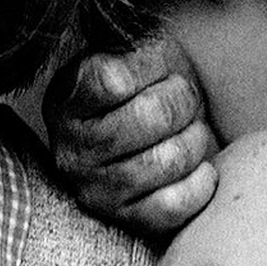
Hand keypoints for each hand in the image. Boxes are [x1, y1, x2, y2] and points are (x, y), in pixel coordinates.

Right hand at [47, 37, 218, 236]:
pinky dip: (201, 182)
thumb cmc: (146, 87)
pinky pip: (176, 204)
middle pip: (149, 117)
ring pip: (167, 161)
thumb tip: (145, 53)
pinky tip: (199, 167)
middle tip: (184, 99)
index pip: (112, 80)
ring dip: (195, 139)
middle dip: (183, 101)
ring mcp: (95, 189)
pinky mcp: (126, 219)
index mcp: (65, 101)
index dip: (151, 65)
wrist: (153, 133)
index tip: (158, 65)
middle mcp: (70, 150)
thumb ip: (132, 45)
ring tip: (190, 131)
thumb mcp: (132, 52)